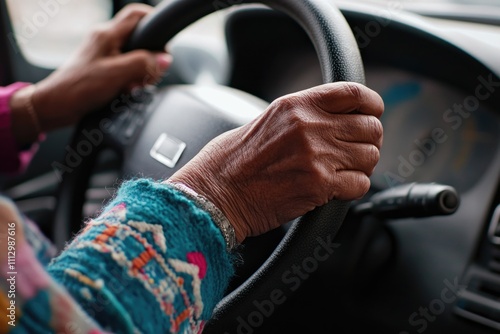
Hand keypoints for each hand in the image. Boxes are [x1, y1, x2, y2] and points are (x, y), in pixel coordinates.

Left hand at [10, 4, 171, 145]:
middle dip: (149, 58)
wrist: (57, 106)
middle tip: (148, 74)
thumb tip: (165, 59)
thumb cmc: (78, 88)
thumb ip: (143, 64)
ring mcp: (103, 54)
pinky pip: (126, 69)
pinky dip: (130, 80)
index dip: (154, 22)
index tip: (165, 41)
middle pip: (140, 40)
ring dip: (140, 73)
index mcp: (107, 34)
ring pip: (134, 57)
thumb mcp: (117, 74)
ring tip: (133, 86)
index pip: (137, 15)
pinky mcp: (103, 69)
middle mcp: (105, 40)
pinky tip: (126, 91)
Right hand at [170, 82, 383, 242]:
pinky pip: (360, 184)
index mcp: (296, 105)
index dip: (372, 105)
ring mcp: (316, 156)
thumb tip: (335, 119)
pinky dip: (353, 188)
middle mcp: (310, 126)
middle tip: (356, 152)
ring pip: (370, 157)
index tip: (373, 115)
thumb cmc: (232, 161)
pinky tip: (335, 189)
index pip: (354, 93)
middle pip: (370, 127)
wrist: (215, 194)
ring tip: (343, 172)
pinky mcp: (319, 185)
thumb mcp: (267, 121)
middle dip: (368, 141)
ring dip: (362, 166)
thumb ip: (303, 115)